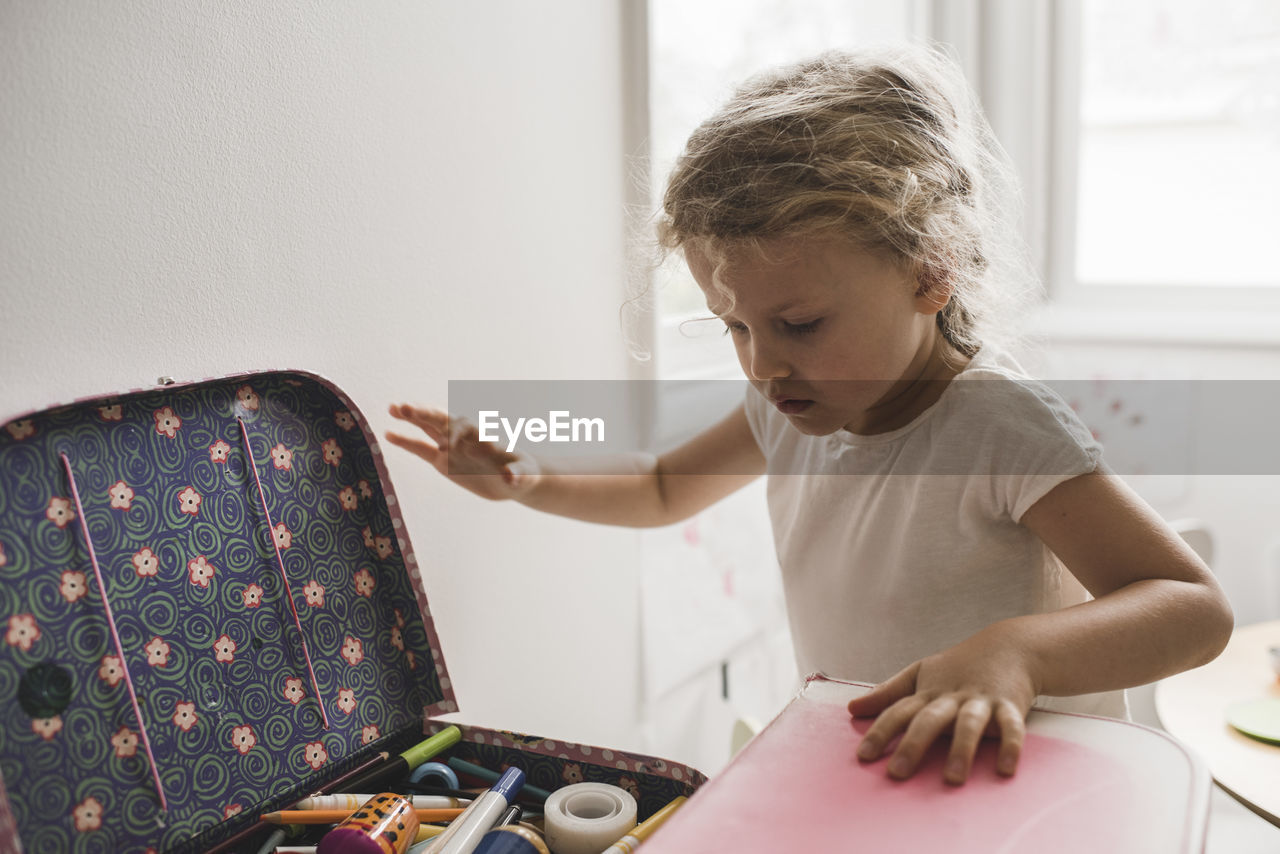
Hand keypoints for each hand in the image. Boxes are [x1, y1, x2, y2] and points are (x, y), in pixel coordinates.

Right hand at [385, 404, 540, 500]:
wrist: (515, 480)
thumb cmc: (523, 473)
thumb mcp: (523, 474)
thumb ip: (516, 474)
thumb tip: (511, 478)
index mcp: (480, 435)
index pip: (462, 427)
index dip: (452, 432)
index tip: (445, 446)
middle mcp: (462, 437)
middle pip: (440, 421)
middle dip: (423, 414)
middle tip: (402, 406)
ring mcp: (450, 447)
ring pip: (427, 429)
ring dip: (410, 419)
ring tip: (392, 408)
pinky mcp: (443, 461)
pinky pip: (420, 449)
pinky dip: (405, 442)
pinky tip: (388, 435)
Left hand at [846, 624, 1038, 784]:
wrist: (1009, 646)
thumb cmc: (959, 665)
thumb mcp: (920, 674)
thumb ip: (887, 693)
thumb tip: (851, 708)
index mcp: (928, 692)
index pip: (899, 712)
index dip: (880, 732)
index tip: (864, 756)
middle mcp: (952, 697)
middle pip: (929, 720)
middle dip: (912, 745)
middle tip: (897, 773)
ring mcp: (981, 701)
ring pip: (969, 724)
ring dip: (961, 749)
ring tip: (952, 779)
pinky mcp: (1010, 705)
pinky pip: (1011, 726)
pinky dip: (1011, 745)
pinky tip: (1005, 769)